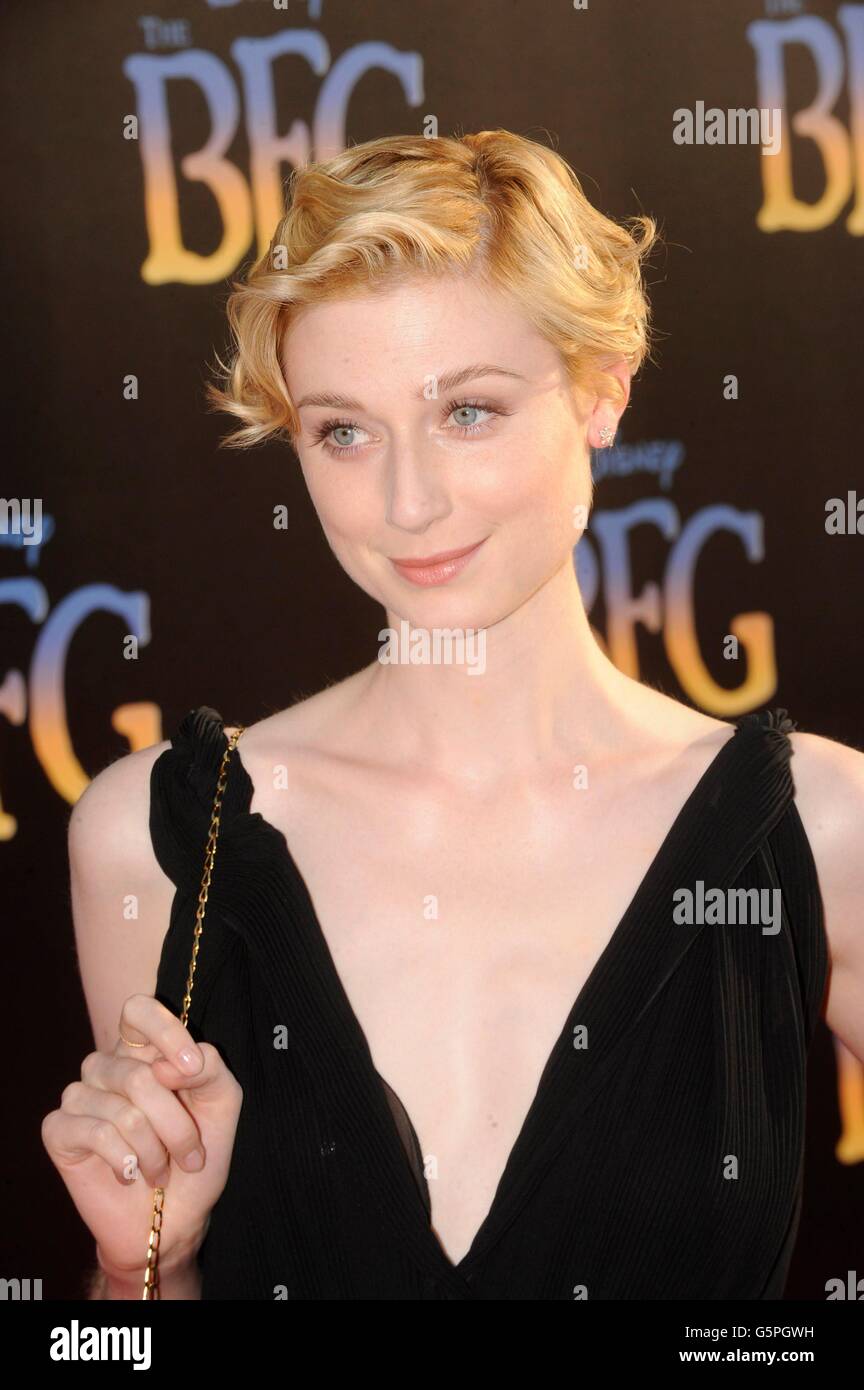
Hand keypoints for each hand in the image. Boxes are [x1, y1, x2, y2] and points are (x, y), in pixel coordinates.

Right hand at [42, 993, 242, 1282]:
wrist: (174, 1217)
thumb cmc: (198, 1155)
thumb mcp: (221, 1103)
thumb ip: (210, 1067)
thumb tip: (167, 1065)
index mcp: (143, 1050)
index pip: (137, 1010)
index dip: (163, 1030)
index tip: (192, 1067)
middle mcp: (107, 1066)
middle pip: (139, 1074)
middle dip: (177, 1125)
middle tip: (192, 1157)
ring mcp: (79, 1096)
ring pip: (123, 1110)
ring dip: (155, 1151)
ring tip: (161, 1172)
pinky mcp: (59, 1130)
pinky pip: (96, 1134)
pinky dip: (127, 1161)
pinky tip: (131, 1174)